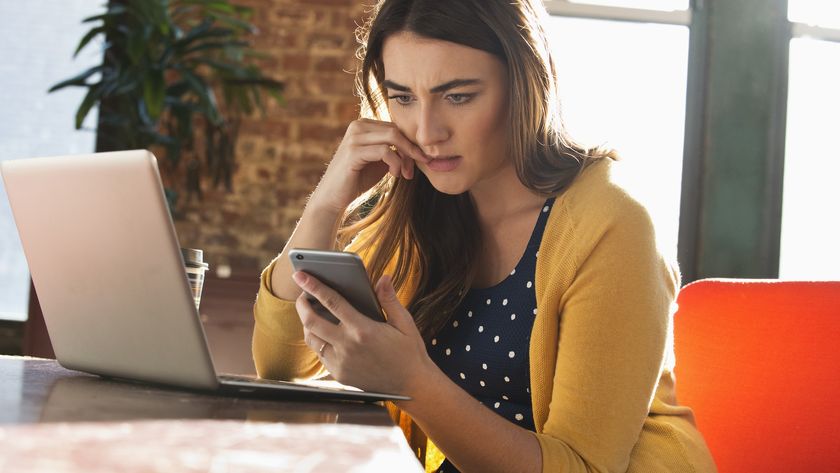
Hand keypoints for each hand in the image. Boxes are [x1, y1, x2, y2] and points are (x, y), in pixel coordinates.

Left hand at [292, 271, 431, 394]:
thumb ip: (389, 300)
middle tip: (302, 295)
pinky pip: (320, 355)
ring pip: (311, 339)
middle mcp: (348, 346)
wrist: (411, 386)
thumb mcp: (405, 323)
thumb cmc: (409, 352)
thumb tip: (383, 278)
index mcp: (363, 329)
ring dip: (307, 324)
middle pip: (311, 321)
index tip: (301, 275)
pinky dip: (318, 341)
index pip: (332, 302)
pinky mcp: (339, 375)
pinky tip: (324, 333)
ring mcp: (341, 363)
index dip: (314, 286)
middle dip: (302, 305)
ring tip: (311, 313)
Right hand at [310, 118, 428, 212]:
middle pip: (396, 130)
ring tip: (404, 174)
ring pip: (393, 137)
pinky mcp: (353, 152)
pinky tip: (395, 175)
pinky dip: (395, 163)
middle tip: (413, 170)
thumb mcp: (380, 161)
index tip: (418, 162)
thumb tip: (418, 146)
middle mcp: (358, 125)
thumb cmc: (358, 179)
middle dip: (410, 150)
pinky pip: (385, 151)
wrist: (334, 196)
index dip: (410, 144)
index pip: (395, 127)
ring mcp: (354, 137)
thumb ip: (395, 150)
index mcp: (364, 124)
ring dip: (404, 157)